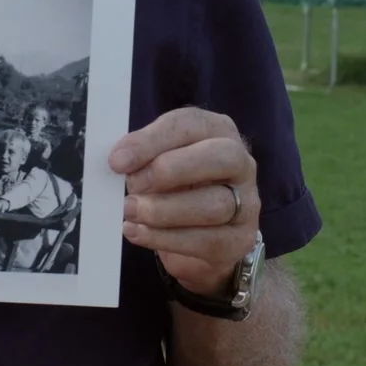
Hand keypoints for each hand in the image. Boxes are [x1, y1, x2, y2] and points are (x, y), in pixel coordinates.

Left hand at [109, 107, 257, 297]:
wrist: (199, 239)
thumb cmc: (175, 189)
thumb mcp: (158, 163)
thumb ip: (143, 157)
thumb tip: (119, 160)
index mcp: (218, 131)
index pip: (191, 124)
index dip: (153, 140)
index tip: (118, 160)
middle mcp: (241, 163)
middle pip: (220, 157)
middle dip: (171, 170)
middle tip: (133, 184)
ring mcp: (247, 203)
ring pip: (214, 204)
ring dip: (164, 210)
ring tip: (130, 211)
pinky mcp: (239, 240)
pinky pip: (206, 240)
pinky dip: (165, 238)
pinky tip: (138, 232)